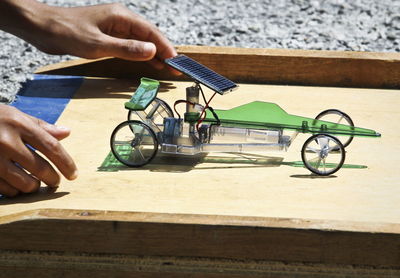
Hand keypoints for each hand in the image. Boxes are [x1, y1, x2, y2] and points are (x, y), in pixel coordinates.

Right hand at [0, 105, 76, 196]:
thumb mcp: (15, 116)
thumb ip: (41, 126)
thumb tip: (67, 132)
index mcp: (19, 124)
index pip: (52, 147)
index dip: (67, 163)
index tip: (74, 175)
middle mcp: (6, 141)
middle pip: (41, 168)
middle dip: (53, 179)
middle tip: (55, 183)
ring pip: (24, 183)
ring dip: (34, 187)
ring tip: (35, 184)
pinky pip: (5, 189)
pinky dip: (15, 191)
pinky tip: (16, 186)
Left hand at [24, 2, 178, 72]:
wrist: (42, 28)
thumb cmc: (67, 32)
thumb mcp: (98, 44)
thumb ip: (126, 49)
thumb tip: (152, 52)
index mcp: (121, 16)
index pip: (151, 33)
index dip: (166, 47)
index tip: (176, 61)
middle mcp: (121, 20)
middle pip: (149, 37)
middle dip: (164, 52)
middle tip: (176, 68)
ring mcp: (115, 28)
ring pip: (141, 42)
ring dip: (154, 55)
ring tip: (168, 68)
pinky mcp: (108, 37)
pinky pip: (130, 46)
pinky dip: (141, 56)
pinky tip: (148, 63)